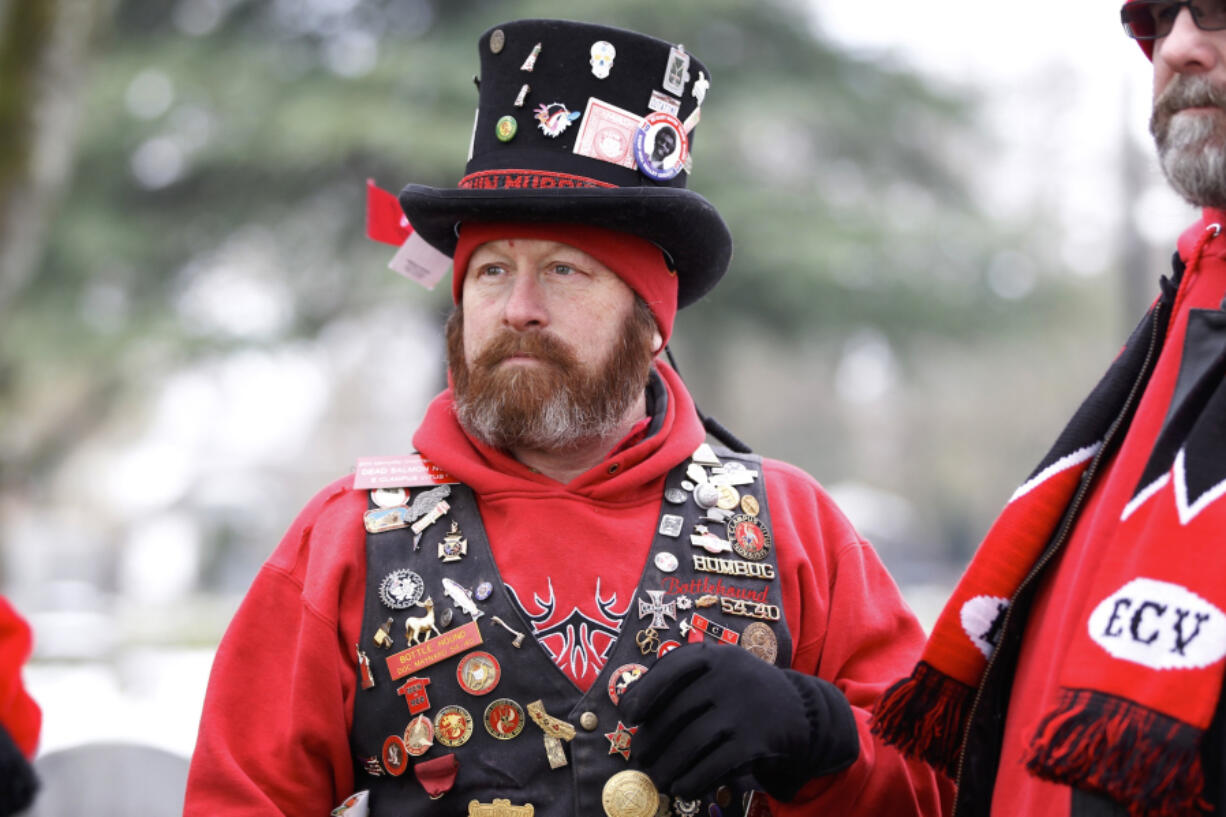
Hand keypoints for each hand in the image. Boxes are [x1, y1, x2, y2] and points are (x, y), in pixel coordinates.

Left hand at [617, 641, 858, 800]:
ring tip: (658, 778)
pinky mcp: (756, 740)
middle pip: (676, 713)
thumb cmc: (744, 694)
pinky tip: (682, 788)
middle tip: (640, 758)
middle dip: (652, 741)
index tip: (628, 716)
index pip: (671, 669)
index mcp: (714, 655)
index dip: (644, 693)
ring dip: (667, 766)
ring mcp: (744, 708)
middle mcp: (729, 676)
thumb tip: (631, 710)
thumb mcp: (719, 673)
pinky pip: (713, 764)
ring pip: (691, 742)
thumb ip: (683, 684)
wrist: (804, 713)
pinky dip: (692, 779)